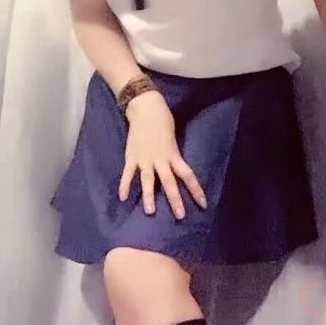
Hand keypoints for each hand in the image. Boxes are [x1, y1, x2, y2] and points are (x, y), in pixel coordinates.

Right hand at [118, 90, 206, 217]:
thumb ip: (173, 155)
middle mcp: (160, 159)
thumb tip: (174, 169)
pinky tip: (123, 198)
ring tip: (150, 211)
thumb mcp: (173, 138)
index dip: (196, 190)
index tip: (203, 204)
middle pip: (169, 182)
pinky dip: (125, 185)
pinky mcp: (131, 156)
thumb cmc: (163, 121)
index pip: (188, 175)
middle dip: (175, 199)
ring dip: (149, 196)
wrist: (146, 108)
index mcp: (173, 154)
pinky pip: (128, 174)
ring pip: (148, 181)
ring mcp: (145, 159)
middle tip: (180, 216)